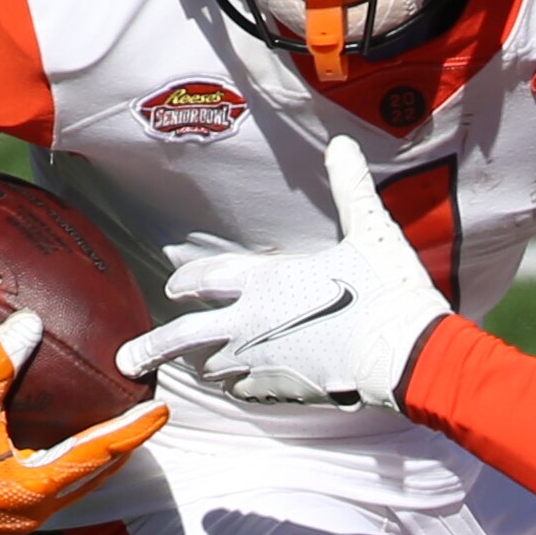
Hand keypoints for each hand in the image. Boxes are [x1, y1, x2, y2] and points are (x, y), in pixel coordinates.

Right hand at [0, 311, 167, 534]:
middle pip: (95, 475)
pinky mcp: (4, 518)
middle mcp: (34, 510)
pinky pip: (54, 490)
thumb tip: (29, 322)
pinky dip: (70, 468)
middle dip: (122, 446)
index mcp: (31, 486)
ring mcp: (20, 519)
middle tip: (146, 416)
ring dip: (98, 460)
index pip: (96, 454)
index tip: (160, 410)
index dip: (131, 432)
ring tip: (118, 431)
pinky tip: (67, 447)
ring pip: (77, 487)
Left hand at [118, 137, 449, 410]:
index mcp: (267, 278)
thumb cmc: (387, 289)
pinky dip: (239, 387)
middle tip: (128, 359)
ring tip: (193, 368)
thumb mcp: (370, 230)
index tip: (173, 289)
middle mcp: (252, 320)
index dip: (187, 281)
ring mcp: (264, 360)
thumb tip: (341, 143)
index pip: (207, 277)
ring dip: (201, 365)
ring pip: (213, 367)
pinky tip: (241, 387)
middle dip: (153, 347)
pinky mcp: (284, 390)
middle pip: (185, 335)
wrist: (407, 352)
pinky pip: (246, 391)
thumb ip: (349, 188)